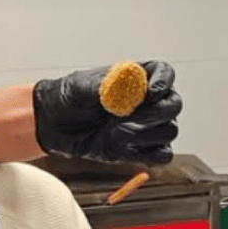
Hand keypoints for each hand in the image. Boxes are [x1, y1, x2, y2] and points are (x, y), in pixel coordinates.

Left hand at [32, 60, 180, 164]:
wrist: (54, 125)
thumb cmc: (68, 99)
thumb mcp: (80, 88)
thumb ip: (104, 87)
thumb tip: (123, 88)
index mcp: (137, 77)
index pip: (165, 73)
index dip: (163, 82)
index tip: (150, 93)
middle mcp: (148, 101)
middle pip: (173, 105)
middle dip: (154, 114)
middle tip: (124, 119)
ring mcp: (147, 125)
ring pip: (169, 131)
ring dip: (145, 135)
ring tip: (114, 134)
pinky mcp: (141, 148)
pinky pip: (163, 155)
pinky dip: (149, 153)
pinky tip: (124, 147)